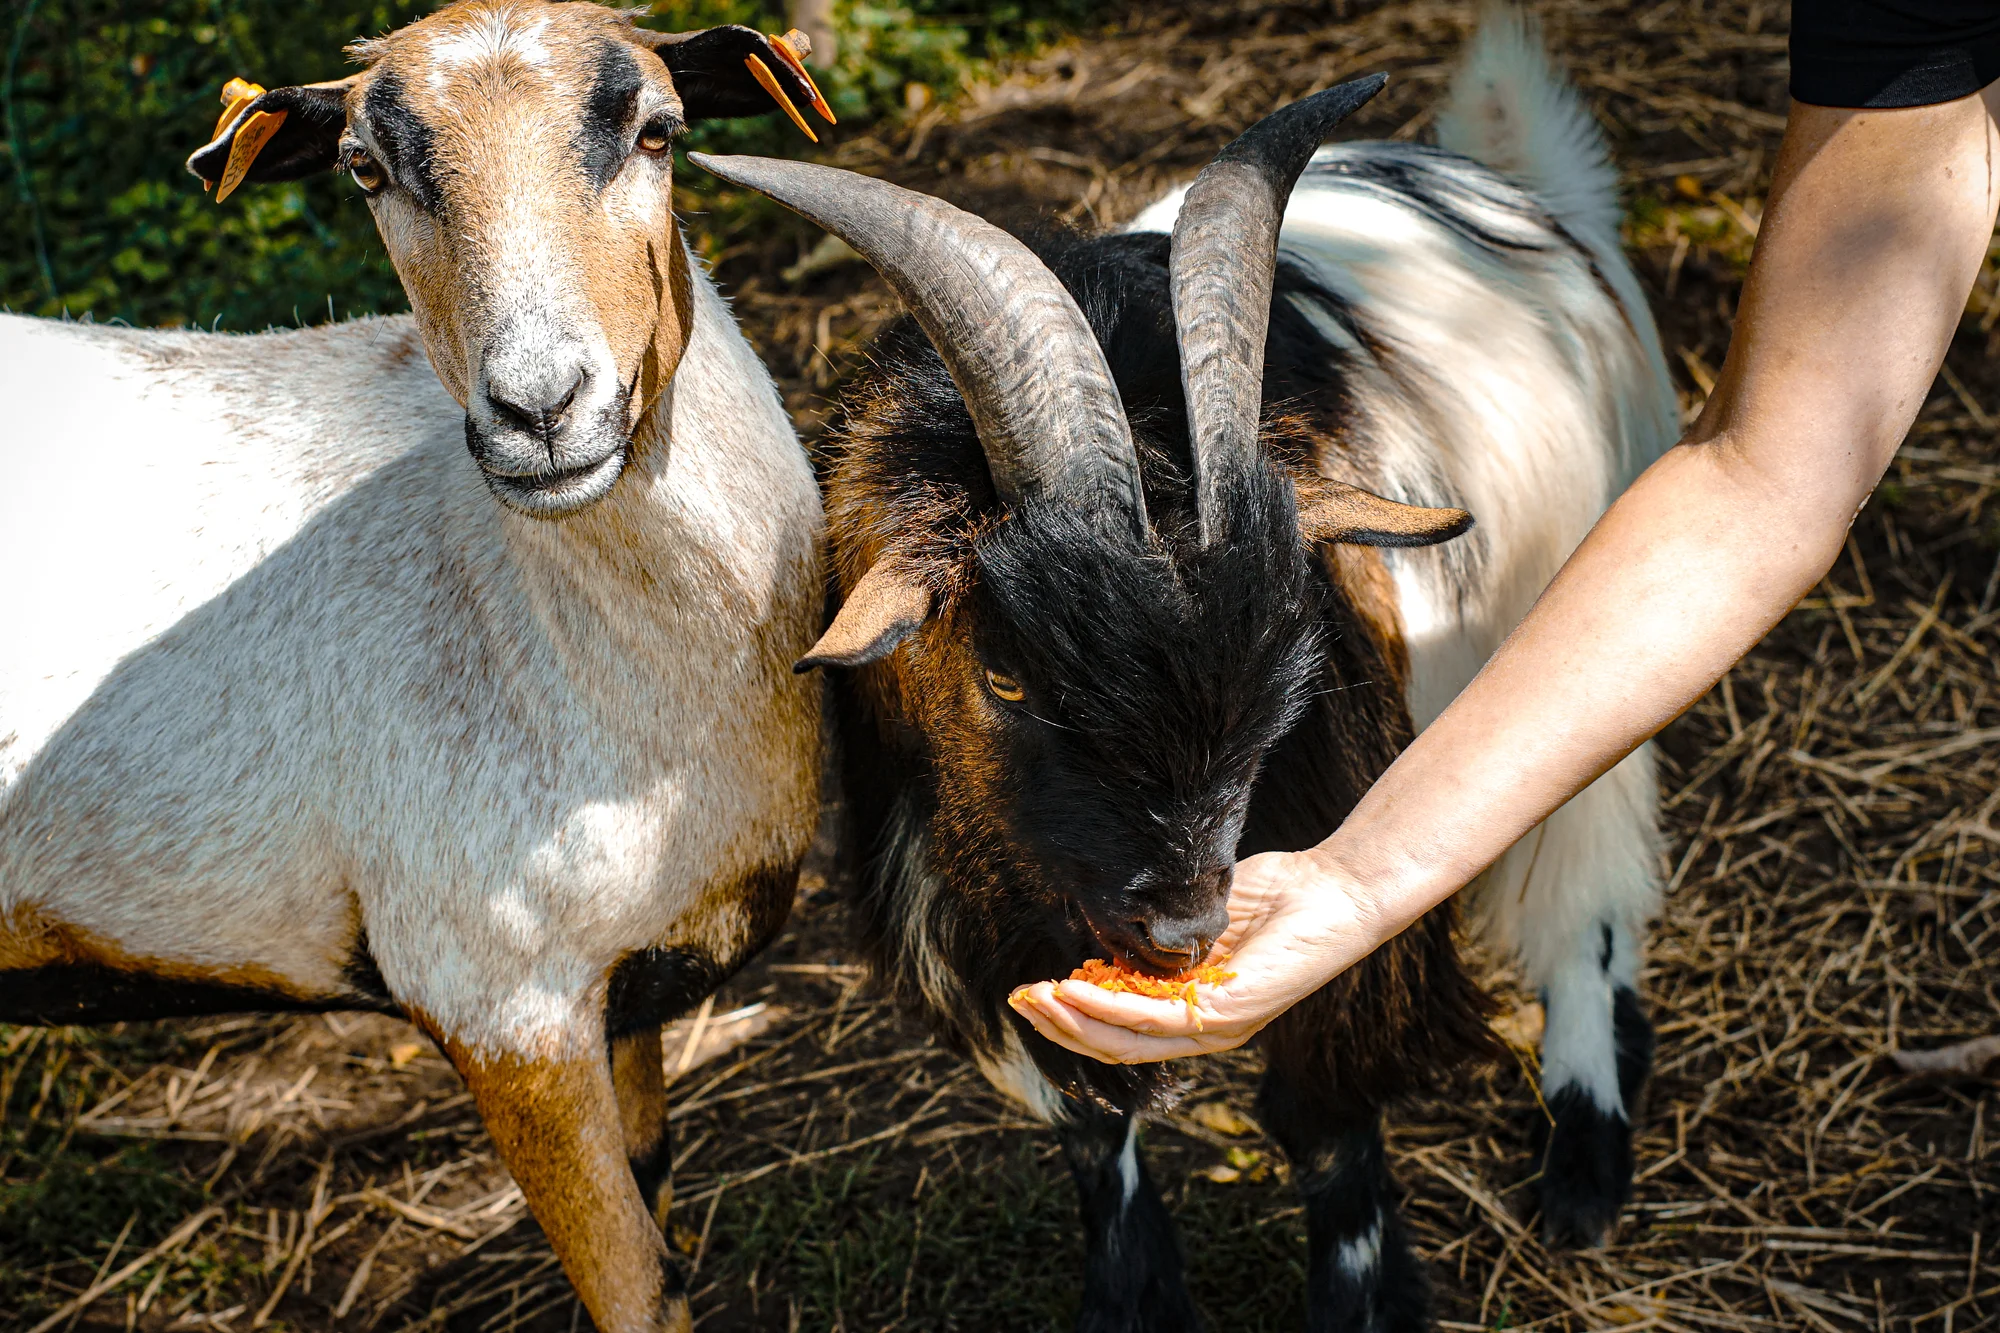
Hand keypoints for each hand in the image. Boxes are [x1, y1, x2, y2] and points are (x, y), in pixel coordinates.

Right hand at [1007, 848, 1387, 1063]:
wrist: (1332, 890)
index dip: (1070, 1017)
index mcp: (1192, 1009)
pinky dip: (1107, 1009)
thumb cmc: (1273, 896)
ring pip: (1128, 1041)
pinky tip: (1072, 989)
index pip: (1120, 1029)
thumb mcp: (1199, 917)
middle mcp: (1203, 1029)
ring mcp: (1217, 1027)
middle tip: (1019, 1002)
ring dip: (1073, 1022)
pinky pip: (1155, 1019)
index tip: (1030, 992)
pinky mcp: (1230, 1015)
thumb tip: (1104, 931)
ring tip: (1035, 999)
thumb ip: (1156, 936)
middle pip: (1115, 1046)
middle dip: (1060, 1026)